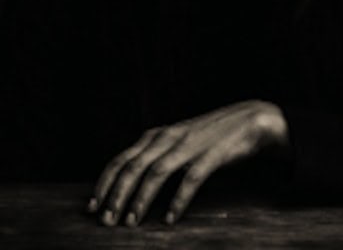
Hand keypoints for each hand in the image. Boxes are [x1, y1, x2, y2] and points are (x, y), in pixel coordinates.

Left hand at [87, 99, 288, 226]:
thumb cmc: (209, 135)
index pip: (121, 159)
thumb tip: (128, 181)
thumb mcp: (176, 141)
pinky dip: (177, 199)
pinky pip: (190, 179)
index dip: (104, 183)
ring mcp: (189, 145)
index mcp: (156, 135)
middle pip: (133, 167)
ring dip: (141, 199)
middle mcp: (168, 137)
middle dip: (117, 195)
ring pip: (156, 173)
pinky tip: (170, 217)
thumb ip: (155, 155)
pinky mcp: (211, 155)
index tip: (93, 206)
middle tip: (107, 220)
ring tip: (132, 221)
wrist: (250, 120)